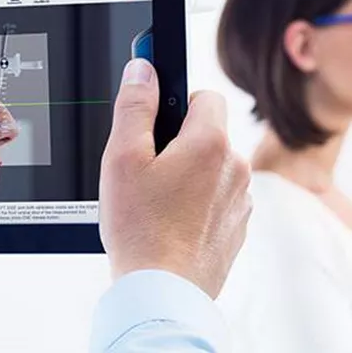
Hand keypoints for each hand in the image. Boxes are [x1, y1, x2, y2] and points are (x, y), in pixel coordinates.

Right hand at [99, 59, 251, 298]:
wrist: (161, 291)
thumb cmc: (140, 228)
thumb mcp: (123, 157)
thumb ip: (135, 106)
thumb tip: (142, 70)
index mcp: (210, 144)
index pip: (204, 95)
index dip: (178, 100)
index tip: (159, 112)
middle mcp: (234, 167)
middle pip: (207, 131)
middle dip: (178, 139)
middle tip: (148, 165)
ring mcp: (239, 198)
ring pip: (211, 164)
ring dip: (188, 169)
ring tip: (158, 196)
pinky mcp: (236, 223)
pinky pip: (217, 193)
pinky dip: (198, 196)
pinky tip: (172, 216)